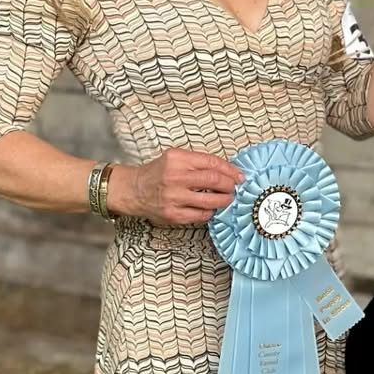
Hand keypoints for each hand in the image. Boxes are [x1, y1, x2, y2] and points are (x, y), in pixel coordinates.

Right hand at [110, 148, 243, 224]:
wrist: (134, 190)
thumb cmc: (158, 173)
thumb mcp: (175, 158)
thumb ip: (198, 162)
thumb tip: (227, 171)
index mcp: (177, 159)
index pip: (212, 163)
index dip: (230, 170)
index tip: (239, 176)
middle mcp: (175, 177)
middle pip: (214, 181)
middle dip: (230, 185)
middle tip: (235, 188)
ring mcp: (174, 197)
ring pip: (210, 201)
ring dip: (224, 200)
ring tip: (227, 198)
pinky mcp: (173, 214)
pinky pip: (201, 215)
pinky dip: (210, 212)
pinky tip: (211, 208)